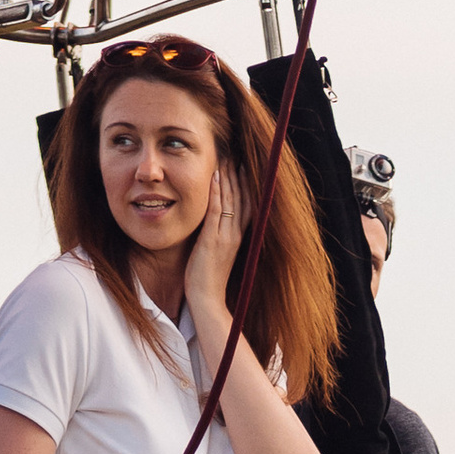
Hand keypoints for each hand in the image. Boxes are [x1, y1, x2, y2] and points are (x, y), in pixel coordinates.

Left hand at [184, 160, 246, 339]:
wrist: (207, 300)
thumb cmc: (207, 276)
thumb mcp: (216, 251)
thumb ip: (217, 234)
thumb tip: (212, 220)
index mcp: (238, 237)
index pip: (247, 204)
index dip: (246, 184)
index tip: (242, 165)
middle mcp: (236, 234)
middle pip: (243, 197)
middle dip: (240, 174)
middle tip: (237, 153)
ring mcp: (226, 236)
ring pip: (232, 200)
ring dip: (229, 177)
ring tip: (227, 157)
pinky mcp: (213, 239)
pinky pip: (217, 210)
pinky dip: (218, 191)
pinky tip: (216, 175)